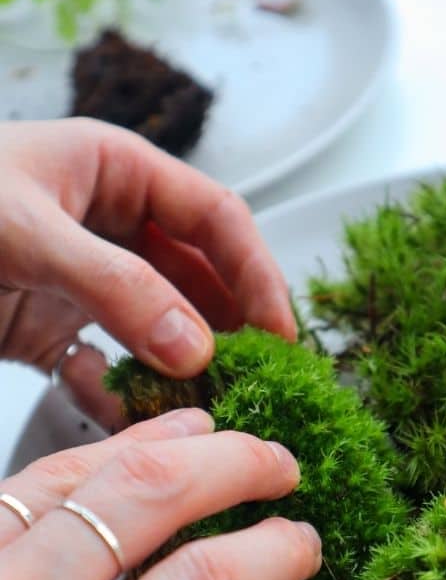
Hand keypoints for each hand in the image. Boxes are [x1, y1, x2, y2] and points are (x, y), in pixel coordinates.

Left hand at [0, 118, 295, 431]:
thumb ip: (116, 286)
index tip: (282, 334)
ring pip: (160, 325)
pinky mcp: (55, 326)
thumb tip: (198, 349)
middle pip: (199, 277)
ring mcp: (87, 280)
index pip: (218, 219)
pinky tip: (118, 406)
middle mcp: (113, 225)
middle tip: (256, 382)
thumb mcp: (28, 232)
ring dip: (179, 366)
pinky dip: (118, 388)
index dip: (259, 273)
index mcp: (119, 173)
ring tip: (204, 406)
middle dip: (229, 328)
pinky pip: (109, 361)